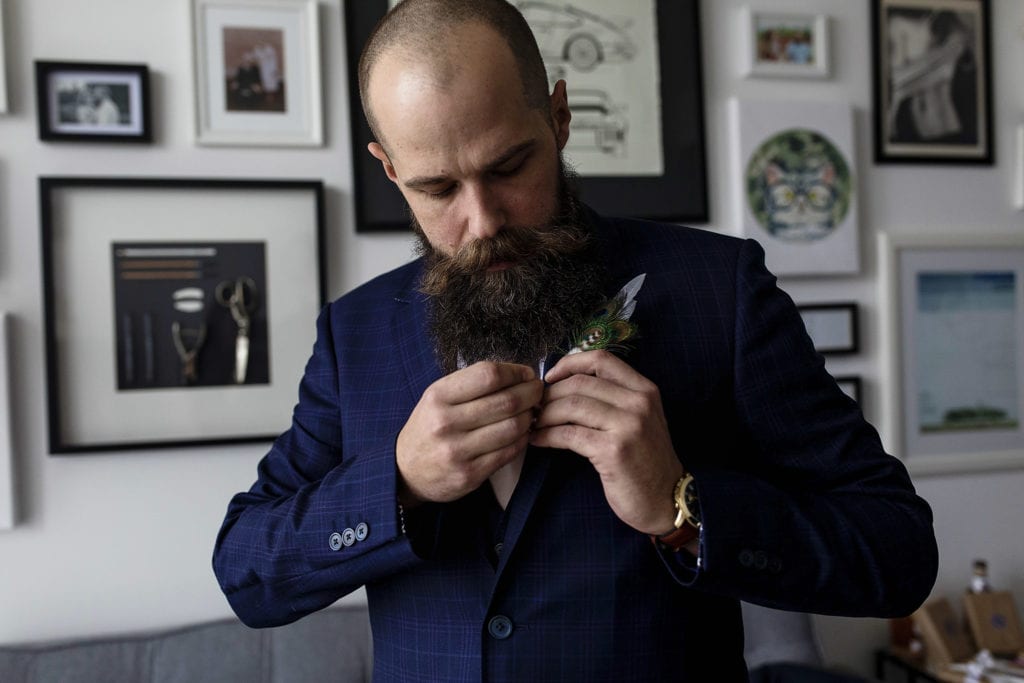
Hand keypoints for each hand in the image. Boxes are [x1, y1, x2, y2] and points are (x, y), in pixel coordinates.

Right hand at [396, 362, 542, 505]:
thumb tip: (519, 375)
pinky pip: (509, 452)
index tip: (526, 374)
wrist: (406, 470)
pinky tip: (522, 433)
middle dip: (531, 393)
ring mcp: (458, 451)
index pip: (488, 375)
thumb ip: (472, 384)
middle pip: (506, 401)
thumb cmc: (429, 426)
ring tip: (531, 412)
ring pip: (513, 427)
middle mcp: (446, 422)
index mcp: (438, 396)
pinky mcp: (470, 475)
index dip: (516, 372)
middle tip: (538, 391)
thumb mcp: (438, 397)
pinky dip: (523, 439)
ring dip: (530, 417)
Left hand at [530, 351, 682, 534]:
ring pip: (571, 406)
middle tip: (536, 408)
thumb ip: (613, 398)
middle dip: (551, 394)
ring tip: (534, 424)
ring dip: (545, 414)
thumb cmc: (646, 460)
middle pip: (581, 382)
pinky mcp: (613, 450)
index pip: (602, 359)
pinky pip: (569, 434)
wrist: (667, 499)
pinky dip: (547, 435)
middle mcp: (639, 403)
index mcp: (645, 390)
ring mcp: (628, 426)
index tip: (551, 377)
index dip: (570, 363)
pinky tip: (539, 440)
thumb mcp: (640, 420)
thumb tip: (564, 384)